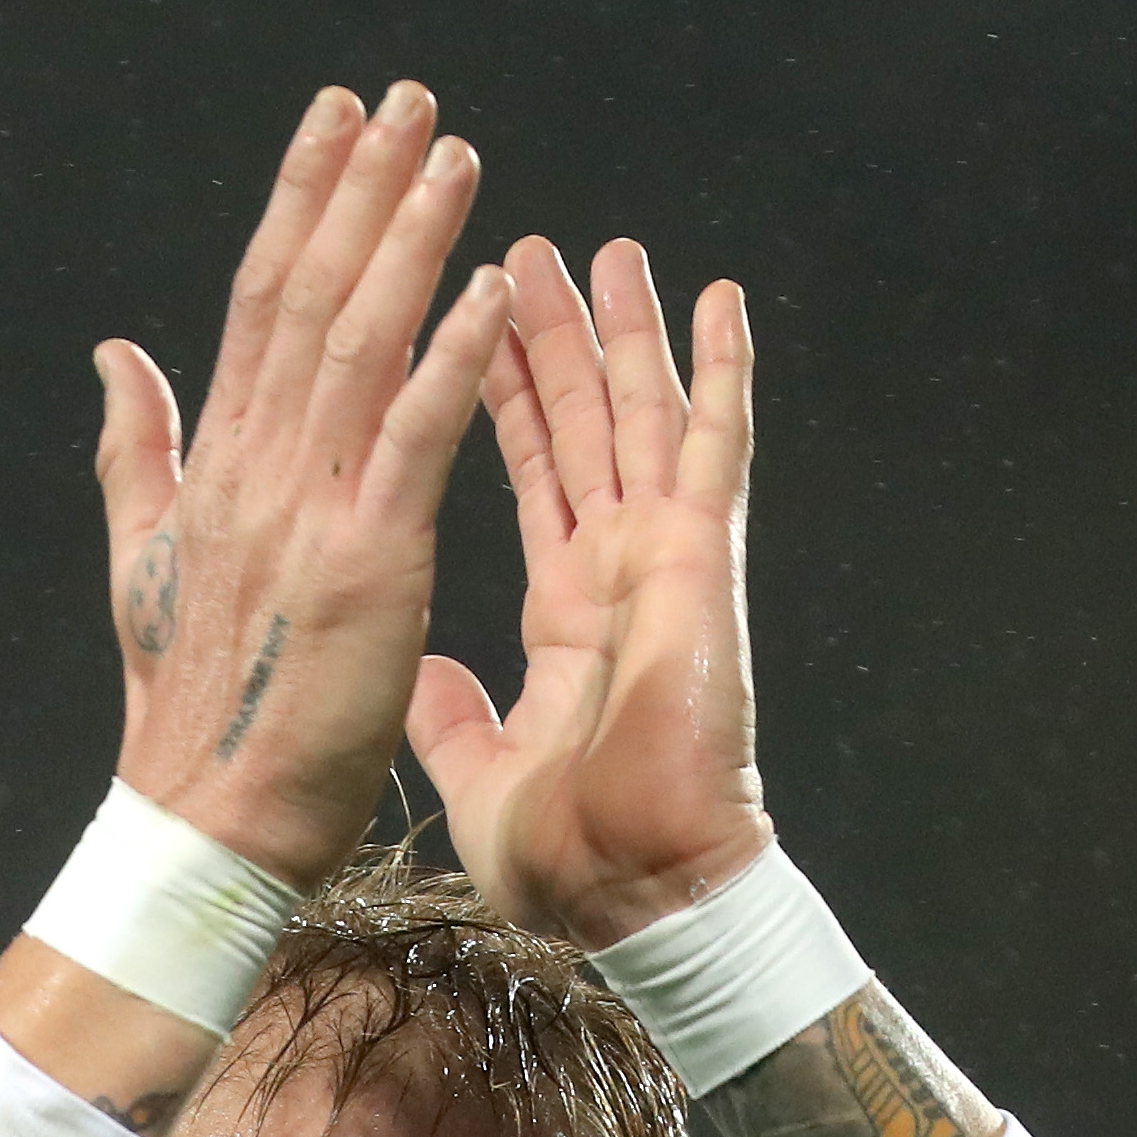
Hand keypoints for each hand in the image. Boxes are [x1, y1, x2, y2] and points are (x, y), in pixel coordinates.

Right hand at [91, 86, 514, 884]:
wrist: (205, 819)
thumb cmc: (189, 705)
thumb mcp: (141, 561)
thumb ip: (136, 447)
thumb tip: (114, 352)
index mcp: (215, 463)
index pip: (260, 298)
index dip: (302, 200)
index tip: (336, 118)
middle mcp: (255, 467)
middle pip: (310, 294)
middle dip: (360, 186)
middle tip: (407, 96)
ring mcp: (307, 510)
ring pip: (361, 343)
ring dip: (411, 242)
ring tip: (454, 155)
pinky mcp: (366, 562)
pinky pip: (412, 441)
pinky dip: (449, 363)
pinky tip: (487, 293)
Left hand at [405, 235, 769, 949]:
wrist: (636, 891)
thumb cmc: (570, 857)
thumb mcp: (478, 773)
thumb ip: (450, 715)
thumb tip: (417, 672)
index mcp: (565, 609)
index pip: (530, 475)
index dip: (503, 397)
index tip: (474, 324)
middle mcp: (615, 568)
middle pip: (583, 423)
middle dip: (553, 336)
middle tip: (527, 245)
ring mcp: (663, 558)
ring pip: (642, 414)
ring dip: (624, 330)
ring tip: (606, 248)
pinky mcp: (699, 561)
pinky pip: (714, 446)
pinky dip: (719, 370)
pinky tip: (718, 299)